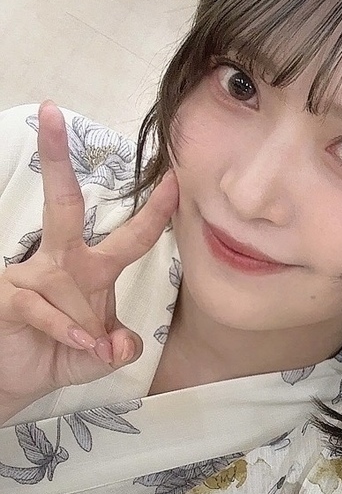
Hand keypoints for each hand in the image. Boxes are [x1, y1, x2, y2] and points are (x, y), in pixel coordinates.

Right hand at [0, 101, 178, 418]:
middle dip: (58, 160)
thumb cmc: (60, 355)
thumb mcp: (101, 356)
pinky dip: (64, 331)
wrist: (16, 381)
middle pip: (65, 205)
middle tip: (52, 113)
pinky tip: (78, 345)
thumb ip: (119, 348)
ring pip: (60, 271)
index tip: (174, 178)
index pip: (131, 237)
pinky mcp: (8, 298)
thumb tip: (124, 344)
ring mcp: (30, 276)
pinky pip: (41, 308)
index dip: (154, 211)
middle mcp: (62, 264)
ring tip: (88, 344)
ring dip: (82, 316)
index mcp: (92, 271)